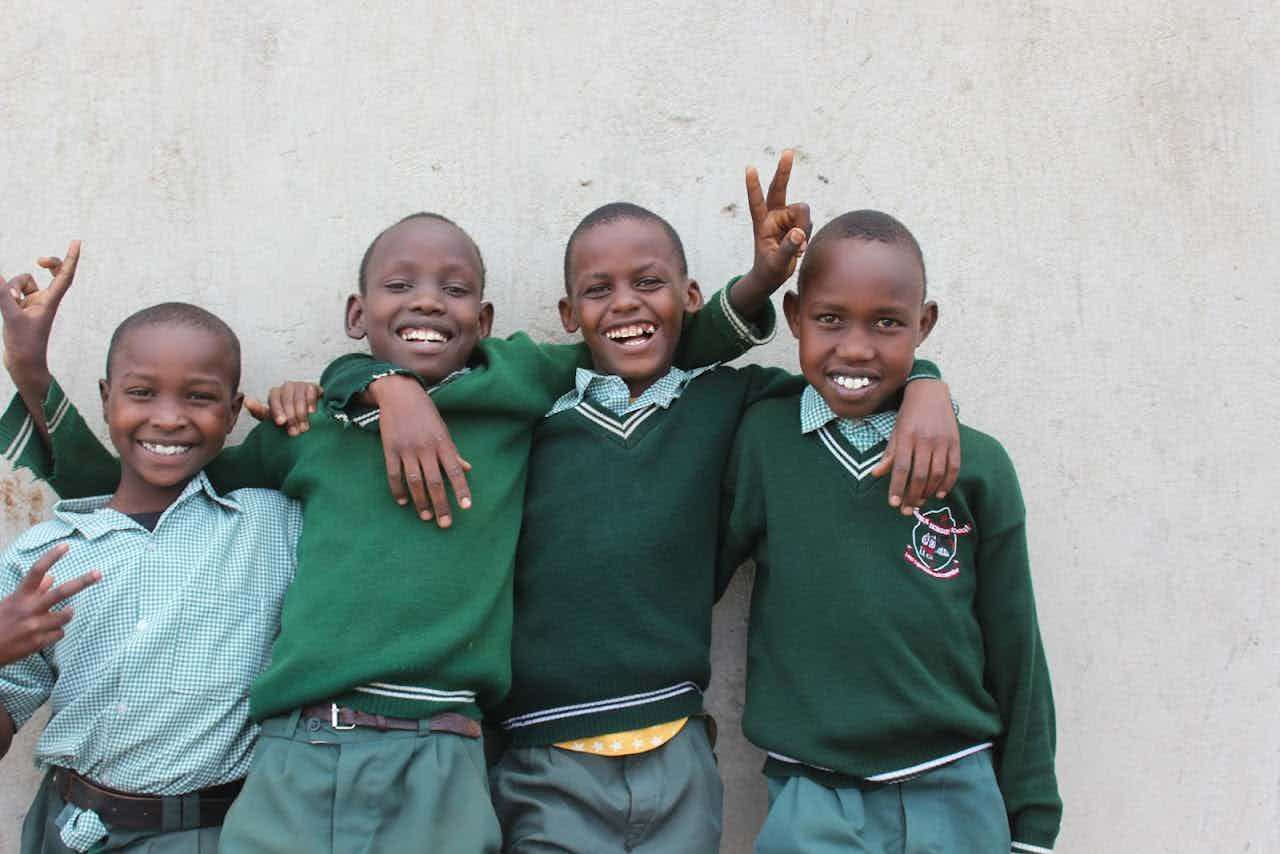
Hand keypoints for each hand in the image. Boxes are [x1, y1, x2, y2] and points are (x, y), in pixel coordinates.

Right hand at [0, 240, 79, 382]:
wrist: (23, 363)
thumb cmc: (23, 345)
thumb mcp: (11, 317)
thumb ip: (3, 296)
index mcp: (51, 301)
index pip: (64, 276)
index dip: (70, 258)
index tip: (76, 242)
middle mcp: (45, 300)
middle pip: (51, 273)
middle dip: (48, 264)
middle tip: (41, 261)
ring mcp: (33, 303)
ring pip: (22, 282)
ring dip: (12, 288)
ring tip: (10, 306)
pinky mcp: (21, 308)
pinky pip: (13, 291)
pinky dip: (7, 292)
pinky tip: (7, 305)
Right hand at [0, 544, 99, 665]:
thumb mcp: (10, 602)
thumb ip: (32, 590)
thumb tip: (52, 577)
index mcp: (20, 596)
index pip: (37, 571)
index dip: (51, 557)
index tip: (66, 546)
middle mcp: (29, 609)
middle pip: (61, 592)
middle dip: (82, 581)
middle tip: (98, 573)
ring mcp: (35, 626)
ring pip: (67, 615)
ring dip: (67, 613)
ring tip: (62, 613)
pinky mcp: (38, 643)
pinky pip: (60, 633)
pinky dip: (55, 631)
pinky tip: (43, 633)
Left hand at [245, 381, 322, 435]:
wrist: (309, 415)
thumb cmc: (288, 417)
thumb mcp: (272, 417)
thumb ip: (259, 411)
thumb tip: (246, 401)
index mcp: (275, 393)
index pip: (274, 399)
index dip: (277, 411)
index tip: (281, 423)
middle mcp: (286, 387)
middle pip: (287, 400)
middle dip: (291, 417)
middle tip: (295, 432)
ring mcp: (300, 385)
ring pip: (299, 398)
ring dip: (301, 414)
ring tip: (304, 427)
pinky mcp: (312, 386)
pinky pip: (311, 392)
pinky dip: (311, 402)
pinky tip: (312, 412)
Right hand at [368, 374, 471, 526]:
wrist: (400, 393)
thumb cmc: (426, 413)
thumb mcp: (443, 430)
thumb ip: (453, 452)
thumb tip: (468, 469)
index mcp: (443, 443)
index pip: (455, 470)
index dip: (461, 489)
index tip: (466, 507)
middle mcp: (426, 448)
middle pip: (435, 481)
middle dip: (441, 504)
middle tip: (445, 523)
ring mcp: (407, 449)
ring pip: (415, 481)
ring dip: (421, 501)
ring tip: (426, 517)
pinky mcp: (390, 449)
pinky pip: (394, 475)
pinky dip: (398, 490)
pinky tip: (403, 502)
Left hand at [745, 149, 811, 287]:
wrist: (772, 276)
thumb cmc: (769, 270)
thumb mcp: (776, 263)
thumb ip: (788, 248)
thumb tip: (800, 233)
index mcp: (761, 223)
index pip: (756, 202)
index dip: (754, 186)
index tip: (749, 168)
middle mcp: (773, 216)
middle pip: (779, 189)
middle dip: (784, 171)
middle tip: (788, 151)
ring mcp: (786, 218)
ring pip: (803, 212)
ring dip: (805, 228)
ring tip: (798, 249)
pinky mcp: (797, 223)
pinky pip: (809, 222)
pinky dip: (807, 235)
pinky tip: (800, 247)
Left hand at [871, 379, 960, 513]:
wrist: (930, 392)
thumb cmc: (908, 414)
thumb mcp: (895, 430)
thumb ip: (889, 453)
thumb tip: (876, 474)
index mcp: (906, 436)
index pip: (901, 467)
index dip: (897, 487)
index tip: (893, 504)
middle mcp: (925, 439)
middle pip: (920, 475)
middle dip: (912, 496)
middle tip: (907, 510)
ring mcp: (942, 441)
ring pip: (937, 473)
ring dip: (929, 492)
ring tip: (919, 502)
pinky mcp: (955, 441)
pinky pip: (954, 467)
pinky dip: (948, 483)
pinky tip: (940, 494)